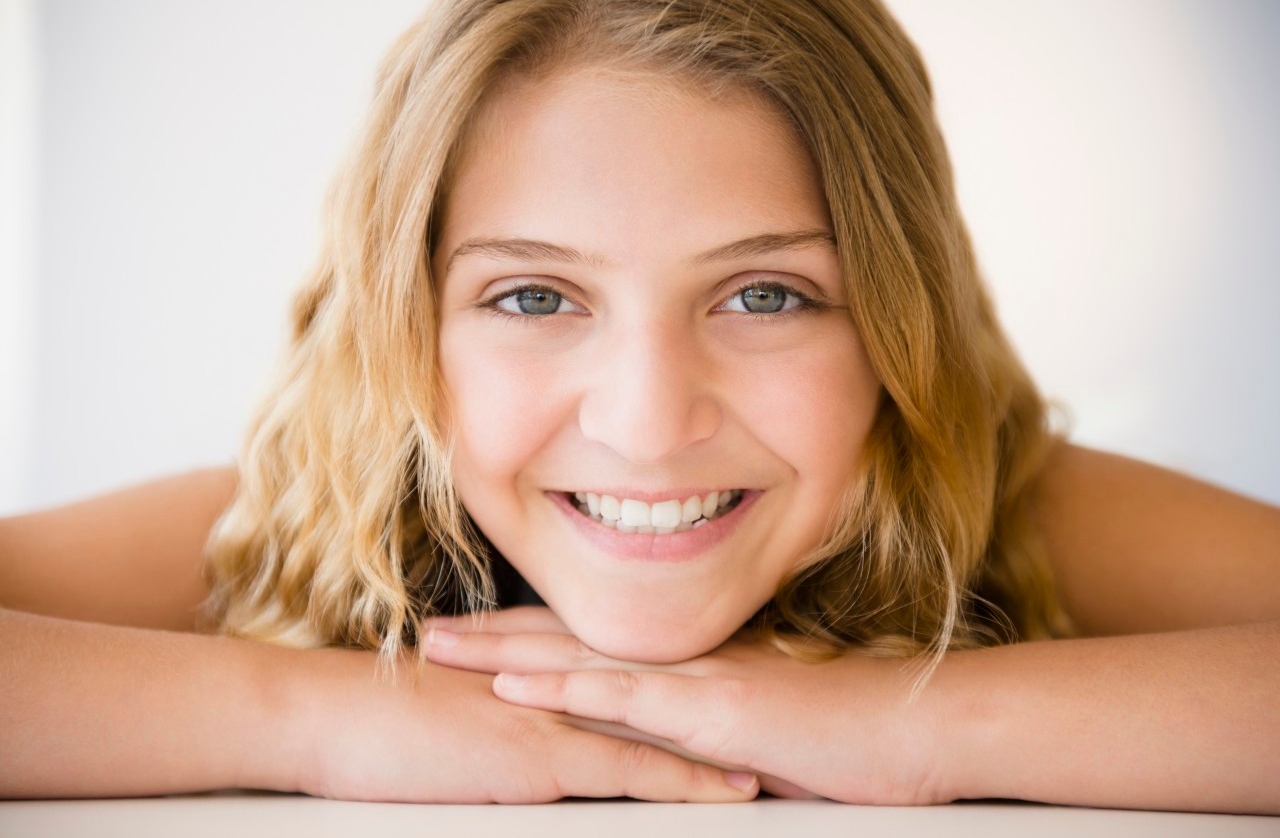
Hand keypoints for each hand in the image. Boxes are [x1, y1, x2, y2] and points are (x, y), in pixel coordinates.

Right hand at [284, 636, 760, 802]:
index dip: (671, 691)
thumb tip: (503, 731)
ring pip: (653, 731)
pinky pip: (625, 771)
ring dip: (715, 747)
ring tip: (773, 757)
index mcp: (529, 673)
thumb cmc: (365, 717)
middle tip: (771, 723)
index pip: (615, 680)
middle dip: (710, 713)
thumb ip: (485, 713)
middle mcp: (549, 687)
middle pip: (648, 699)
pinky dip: (679, 781)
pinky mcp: (535, 756)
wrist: (319, 713)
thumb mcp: (438, 712)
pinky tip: (722, 793)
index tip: (721, 703)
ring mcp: (547, 717)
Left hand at [419, 606, 948, 803]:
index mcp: (693, 665)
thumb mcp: (770, 731)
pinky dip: (565, 687)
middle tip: (431, 636)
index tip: (479, 638)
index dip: (534, 640)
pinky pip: (626, 698)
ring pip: (580, 659)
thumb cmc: (857, 736)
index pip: (598, 646)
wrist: (920, 726)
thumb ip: (715, 732)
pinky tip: (514, 685)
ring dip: (503, 653)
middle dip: (496, 637)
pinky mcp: (713, 711)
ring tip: (440, 650)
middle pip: (572, 641)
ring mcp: (697, 680)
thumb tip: (679, 751)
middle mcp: (685, 662)